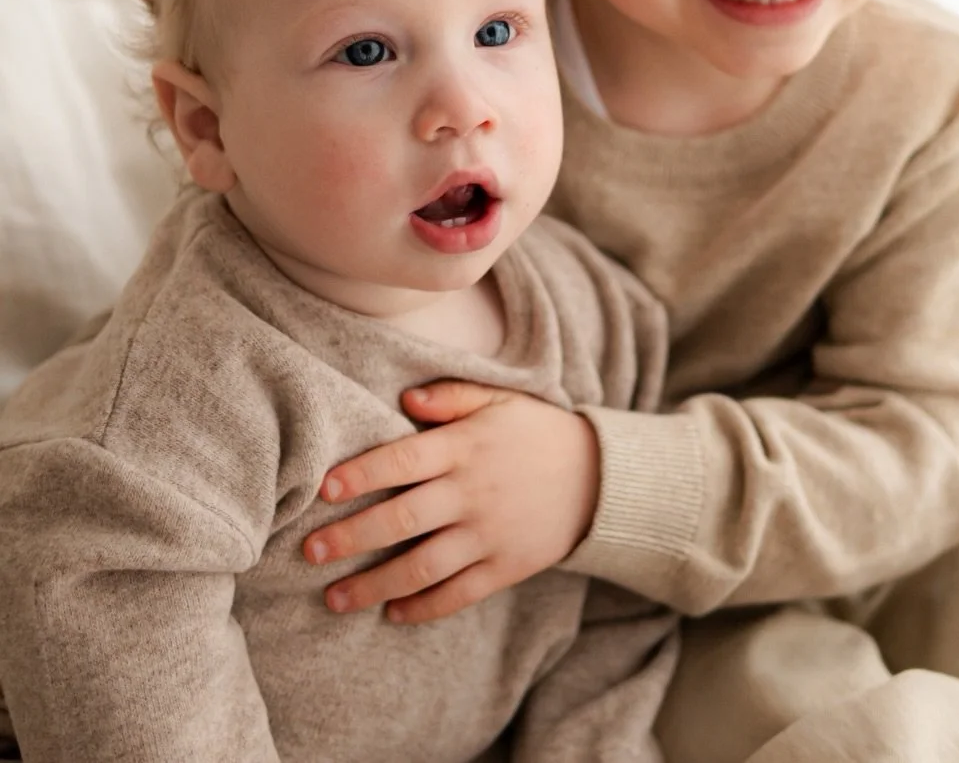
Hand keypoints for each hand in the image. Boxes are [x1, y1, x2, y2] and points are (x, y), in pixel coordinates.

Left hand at [303, 381, 599, 623]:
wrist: (600, 477)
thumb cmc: (537, 432)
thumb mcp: (500, 399)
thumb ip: (452, 396)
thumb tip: (405, 399)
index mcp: (465, 448)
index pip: (401, 461)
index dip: (361, 474)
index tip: (323, 489)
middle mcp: (471, 493)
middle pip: (401, 520)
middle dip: (350, 538)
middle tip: (309, 551)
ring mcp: (488, 535)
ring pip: (421, 566)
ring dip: (373, 585)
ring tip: (334, 598)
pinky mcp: (505, 567)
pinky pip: (457, 594)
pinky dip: (423, 607)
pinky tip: (393, 613)